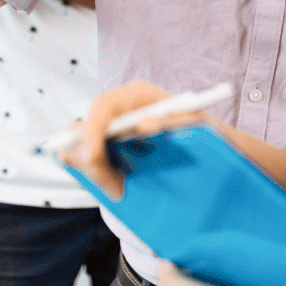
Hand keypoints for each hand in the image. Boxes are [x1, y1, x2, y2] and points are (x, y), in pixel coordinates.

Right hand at [60, 81, 216, 199]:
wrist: (206, 148)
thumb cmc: (202, 134)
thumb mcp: (196, 127)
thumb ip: (173, 123)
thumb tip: (145, 124)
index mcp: (137, 95)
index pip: (102, 107)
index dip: (91, 132)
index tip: (94, 158)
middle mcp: (119, 107)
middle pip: (84, 129)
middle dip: (92, 162)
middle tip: (115, 189)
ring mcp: (108, 126)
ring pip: (78, 146)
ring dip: (95, 172)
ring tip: (119, 189)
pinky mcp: (103, 144)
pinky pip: (82, 157)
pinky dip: (94, 173)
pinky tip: (114, 184)